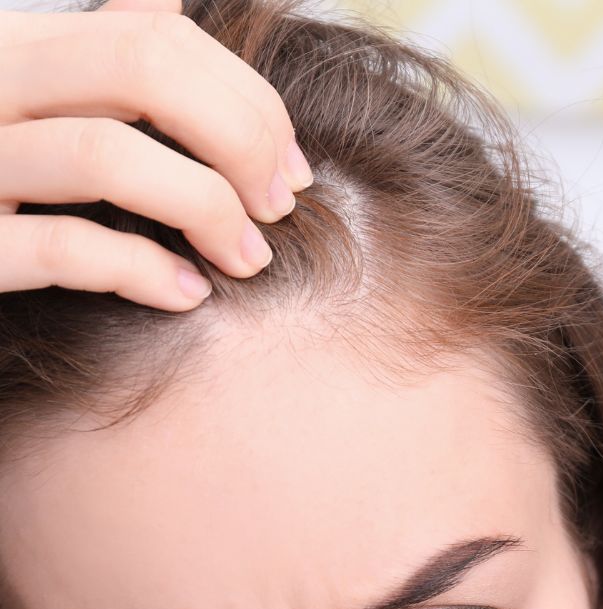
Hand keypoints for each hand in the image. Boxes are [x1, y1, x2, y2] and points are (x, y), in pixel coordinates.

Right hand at [0, 0, 311, 310]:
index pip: (156, 36)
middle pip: (139, 69)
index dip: (248, 98)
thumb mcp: (32, 91)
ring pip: (104, 156)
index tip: (290, 166)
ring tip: (248, 258)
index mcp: (13, 47)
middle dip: (239, 137)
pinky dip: (144, 272)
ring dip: (206, 210)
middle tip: (278, 206)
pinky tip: (187, 292)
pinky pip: (62, 249)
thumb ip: (96, 50)